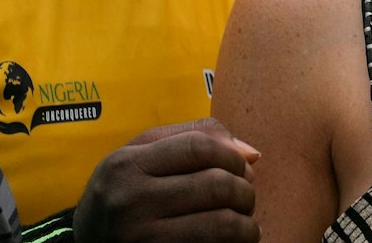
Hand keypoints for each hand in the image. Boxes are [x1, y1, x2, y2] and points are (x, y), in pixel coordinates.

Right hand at [72, 119, 260, 242]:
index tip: (241, 167)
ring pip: (222, 223)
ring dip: (246, 224)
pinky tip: (231, 241)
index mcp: (126, 165)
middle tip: (244, 198)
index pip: (199, 147)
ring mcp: (141, 238)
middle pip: (217, 185)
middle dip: (245, 191)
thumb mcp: (138, 156)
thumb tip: (250, 153)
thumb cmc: (122, 195)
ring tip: (244, 223)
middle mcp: (129, 201)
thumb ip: (193, 138)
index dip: (232, 155)